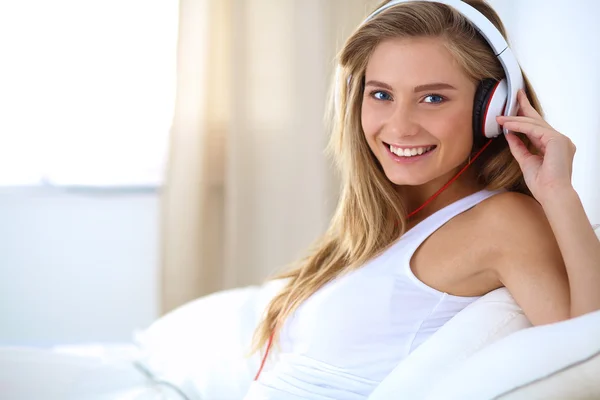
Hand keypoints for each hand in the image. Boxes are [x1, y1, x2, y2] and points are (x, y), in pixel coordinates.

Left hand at [496, 89, 575, 204]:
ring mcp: (561, 139)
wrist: (552, 194)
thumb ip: (519, 147)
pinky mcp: (557, 140)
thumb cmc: (542, 184)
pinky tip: (508, 124)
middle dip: (525, 108)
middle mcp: (560, 140)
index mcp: (555, 146)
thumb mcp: (526, 161)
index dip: (527, 116)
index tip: (517, 106)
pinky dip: (519, 126)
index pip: (538, 127)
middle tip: (516, 94)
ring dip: (515, 119)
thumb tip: (509, 135)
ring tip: (500, 118)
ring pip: (535, 124)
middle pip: (539, 120)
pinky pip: (534, 129)